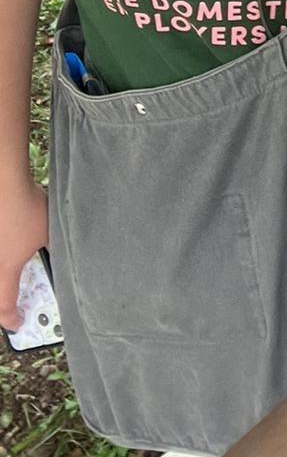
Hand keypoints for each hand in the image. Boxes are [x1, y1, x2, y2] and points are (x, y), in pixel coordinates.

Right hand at [0, 175, 47, 330]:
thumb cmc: (25, 210)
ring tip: (13, 268)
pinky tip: (12, 237)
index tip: (17, 323)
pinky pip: (0, 251)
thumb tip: (61, 254)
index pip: (4, 306)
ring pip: (0, 268)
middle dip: (4, 298)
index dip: (10, 319)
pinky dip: (4, 252)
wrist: (4, 182)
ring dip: (5, 272)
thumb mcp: (48, 234)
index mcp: (4, 270)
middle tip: (13, 301)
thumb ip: (52, 249)